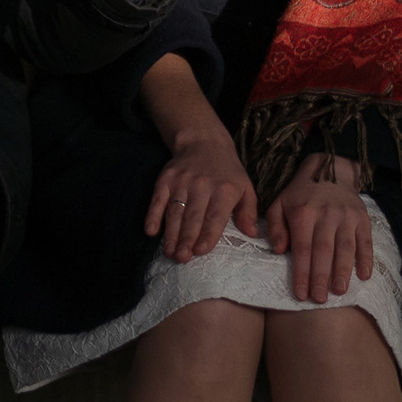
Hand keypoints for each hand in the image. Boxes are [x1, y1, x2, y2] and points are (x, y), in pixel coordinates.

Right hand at [144, 129, 259, 261]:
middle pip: (193, 217)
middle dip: (186, 239)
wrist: (204, 142)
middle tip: (182, 258)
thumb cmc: (227, 171)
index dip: (207, 235)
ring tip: (170, 252)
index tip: (200, 251)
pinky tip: (151, 231)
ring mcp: (181, 181)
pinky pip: (157, 200)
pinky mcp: (165, 179)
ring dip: (171, 234)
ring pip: (175, 211)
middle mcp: (202, 185)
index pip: (215, 216)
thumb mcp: (245, 187)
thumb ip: (248, 211)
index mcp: (225, 189)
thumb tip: (251, 233)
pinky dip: (153, 215)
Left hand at [264, 154, 375, 302]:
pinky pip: (366, 241)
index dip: (302, 273)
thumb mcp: (280, 204)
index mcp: (303, 213)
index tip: (301, 294)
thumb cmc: (300, 194)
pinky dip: (366, 259)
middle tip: (320, 299)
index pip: (302, 248)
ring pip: (345, 247)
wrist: (329, 170)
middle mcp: (326, 215)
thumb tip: (280, 251)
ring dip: (343, 271)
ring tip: (340, 292)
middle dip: (321, 277)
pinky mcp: (362, 218)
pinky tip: (364, 276)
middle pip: (324, 251)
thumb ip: (276, 227)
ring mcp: (346, 216)